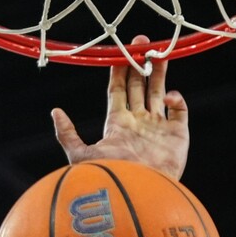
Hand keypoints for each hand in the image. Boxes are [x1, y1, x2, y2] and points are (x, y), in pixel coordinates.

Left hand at [52, 36, 189, 179]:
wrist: (139, 194)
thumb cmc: (109, 175)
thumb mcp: (80, 155)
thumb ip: (67, 134)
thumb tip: (55, 111)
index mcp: (118, 123)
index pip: (118, 90)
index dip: (119, 69)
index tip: (120, 50)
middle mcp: (138, 123)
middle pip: (140, 86)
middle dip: (140, 64)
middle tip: (142, 42)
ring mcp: (158, 128)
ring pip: (160, 92)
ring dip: (160, 72)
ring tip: (160, 52)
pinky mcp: (178, 136)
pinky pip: (180, 111)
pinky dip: (176, 100)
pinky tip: (168, 98)